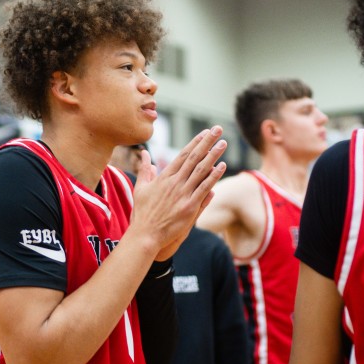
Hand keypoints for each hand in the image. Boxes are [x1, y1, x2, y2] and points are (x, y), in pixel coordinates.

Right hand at [131, 127, 226, 260]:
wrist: (145, 234)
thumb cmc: (142, 213)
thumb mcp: (140, 188)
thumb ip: (145, 169)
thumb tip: (144, 153)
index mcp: (164, 177)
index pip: (183, 155)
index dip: (195, 143)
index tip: (205, 133)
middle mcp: (174, 183)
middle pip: (194, 158)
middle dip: (207, 142)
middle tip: (218, 130)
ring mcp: (182, 194)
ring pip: (201, 170)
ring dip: (213, 156)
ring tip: (223, 143)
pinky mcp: (189, 207)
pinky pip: (204, 188)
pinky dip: (213, 177)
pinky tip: (221, 167)